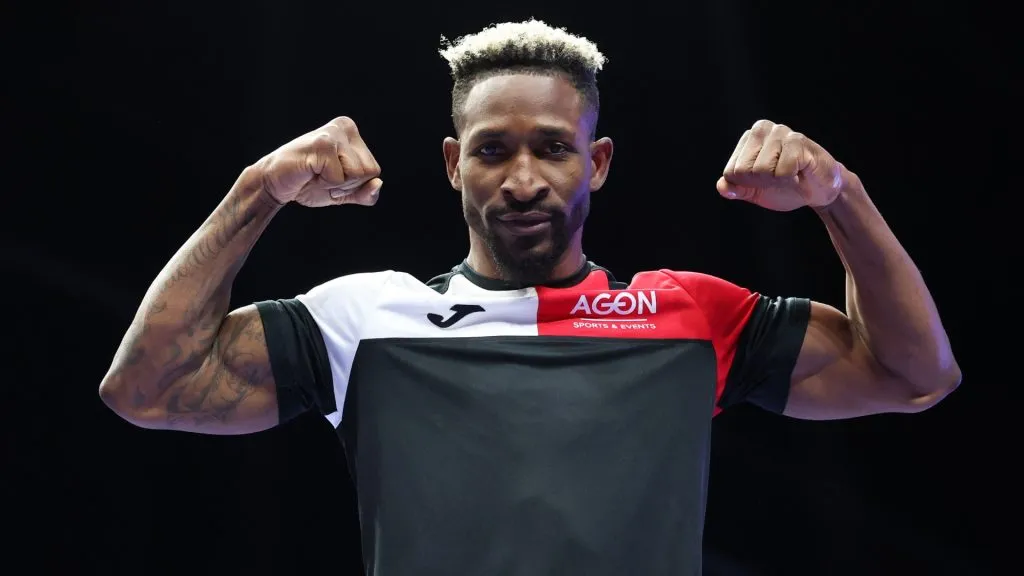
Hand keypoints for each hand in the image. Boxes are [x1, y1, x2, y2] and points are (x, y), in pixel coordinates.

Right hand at [255, 116, 382, 206]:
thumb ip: (365, 193)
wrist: (273, 183)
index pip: (374, 171)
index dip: (354, 184)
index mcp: (352, 133)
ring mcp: (334, 133)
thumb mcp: (343, 193)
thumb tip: (378, 184)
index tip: (331, 176)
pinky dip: (325, 184)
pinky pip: (339, 178)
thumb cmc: (308, 184)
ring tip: (316, 173)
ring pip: (358, 174)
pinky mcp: (322, 144)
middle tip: (322, 176)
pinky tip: (310, 172)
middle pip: (370, 172)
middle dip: (347, 185)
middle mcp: (346, 127)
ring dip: (335, 184)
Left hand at [717, 119, 844, 211]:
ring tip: (791, 173)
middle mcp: (762, 129)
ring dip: (778, 182)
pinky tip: (801, 172)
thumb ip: (736, 188)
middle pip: (743, 171)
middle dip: (762, 183)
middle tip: (779, 178)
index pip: (731, 172)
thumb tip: (722, 187)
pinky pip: (781, 173)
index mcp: (748, 138)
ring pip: (761, 171)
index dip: (748, 185)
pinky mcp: (798, 142)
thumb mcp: (754, 191)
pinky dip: (792, 180)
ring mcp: (781, 133)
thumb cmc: (786, 187)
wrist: (819, 190)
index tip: (765, 181)